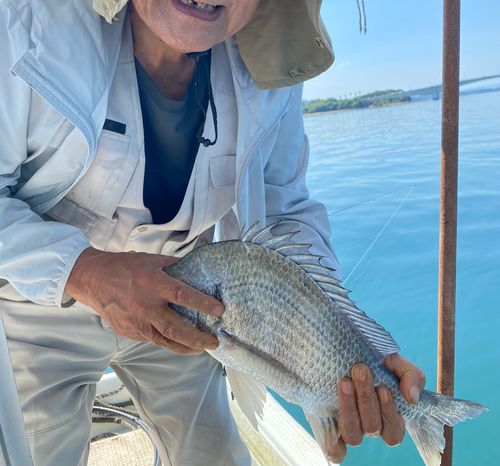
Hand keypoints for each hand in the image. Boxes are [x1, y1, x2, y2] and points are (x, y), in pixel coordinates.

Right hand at [65, 248, 222, 354]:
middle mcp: (145, 306)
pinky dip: (167, 342)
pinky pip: (152, 339)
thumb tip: (194, 267)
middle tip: (213, 341)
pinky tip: (178, 342)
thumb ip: (173, 265)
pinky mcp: (129, 331)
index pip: (182, 295)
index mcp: (153, 284)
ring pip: (165, 340)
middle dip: (198, 338)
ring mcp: (136, 322)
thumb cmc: (122, 267)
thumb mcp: (150, 259)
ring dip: (185, 347)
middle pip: (176, 328)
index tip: (219, 310)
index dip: (203, 303)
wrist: (92, 279)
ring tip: (201, 349)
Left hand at [327, 354, 425, 462]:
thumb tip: (411, 398)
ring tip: (345, 382)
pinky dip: (335, 447)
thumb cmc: (376, 361)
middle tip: (359, 370)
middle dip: (366, 397)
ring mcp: (350, 427)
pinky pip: (335, 450)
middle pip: (371, 427)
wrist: (346, 351)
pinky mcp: (330, 426)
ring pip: (353, 434)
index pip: (393, 431)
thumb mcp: (396, 363)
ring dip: (349, 407)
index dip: (389, 413)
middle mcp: (369, 426)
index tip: (383, 388)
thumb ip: (411, 376)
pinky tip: (330, 432)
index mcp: (388, 416)